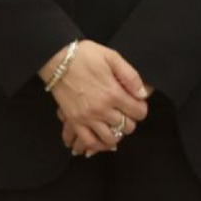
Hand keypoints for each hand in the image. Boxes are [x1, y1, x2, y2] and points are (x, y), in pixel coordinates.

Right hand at [42, 41, 150, 156]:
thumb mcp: (112, 57)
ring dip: (116, 134)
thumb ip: (130, 76)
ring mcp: (87, 117)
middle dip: (130, 120)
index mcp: (114, 93)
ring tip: (115, 125)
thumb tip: (143, 94)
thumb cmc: (85, 56)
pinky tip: (102, 139)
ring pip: (110, 139)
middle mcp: (102, 109)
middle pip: (127, 127)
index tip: (136, 103)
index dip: (141, 109)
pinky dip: (98, 145)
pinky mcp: (74, 121)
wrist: (57, 60)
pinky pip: (89, 142)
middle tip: (125, 112)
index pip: (139, 112)